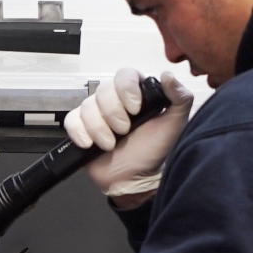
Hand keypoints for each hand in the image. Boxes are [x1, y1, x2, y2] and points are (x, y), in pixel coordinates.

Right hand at [62, 68, 194, 201]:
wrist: (135, 177)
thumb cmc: (153, 150)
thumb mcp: (174, 123)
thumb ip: (180, 97)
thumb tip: (168, 75)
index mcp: (135, 93)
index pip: (125, 75)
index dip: (126, 89)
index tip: (135, 109)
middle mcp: (114, 99)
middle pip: (103, 90)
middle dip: (113, 113)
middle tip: (124, 131)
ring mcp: (95, 113)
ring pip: (87, 106)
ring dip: (99, 128)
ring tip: (111, 144)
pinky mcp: (81, 127)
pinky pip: (72, 121)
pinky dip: (80, 133)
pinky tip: (90, 144)